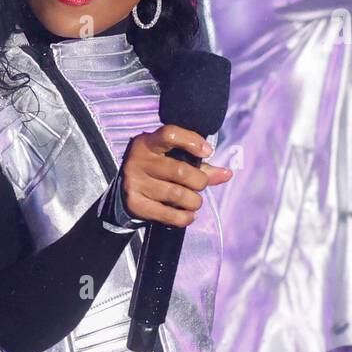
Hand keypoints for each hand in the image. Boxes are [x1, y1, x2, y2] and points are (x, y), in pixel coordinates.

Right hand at [119, 126, 233, 227]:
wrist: (125, 190)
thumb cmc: (156, 169)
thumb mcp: (173, 159)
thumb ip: (201, 166)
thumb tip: (227, 174)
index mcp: (148, 143)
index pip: (170, 134)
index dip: (192, 141)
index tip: (208, 152)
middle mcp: (138, 160)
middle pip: (180, 171)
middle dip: (199, 181)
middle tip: (200, 185)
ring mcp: (134, 182)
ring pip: (176, 195)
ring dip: (194, 202)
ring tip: (195, 202)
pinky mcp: (135, 204)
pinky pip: (167, 214)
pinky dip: (184, 217)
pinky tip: (189, 215)